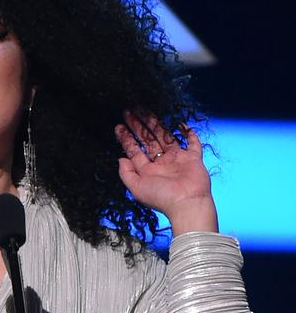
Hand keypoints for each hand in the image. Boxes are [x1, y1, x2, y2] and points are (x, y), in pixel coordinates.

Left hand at [115, 111, 217, 235]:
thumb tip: (120, 158)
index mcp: (148, 171)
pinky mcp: (193, 158)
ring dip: (156, 123)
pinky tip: (181, 122)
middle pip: (148, 140)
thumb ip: (126, 174)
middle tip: (129, 111)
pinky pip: (192, 142)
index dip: (126, 139)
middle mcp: (161, 163)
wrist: (187, 203)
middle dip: (138, 126)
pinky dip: (189, 133)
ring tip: (146, 109)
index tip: (119, 126)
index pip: (134, 151)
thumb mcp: (137, 188)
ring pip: (165, 136)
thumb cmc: (162, 197)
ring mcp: (177, 159)